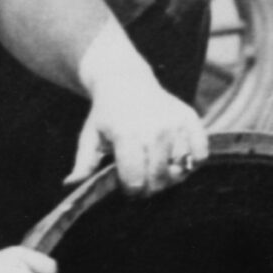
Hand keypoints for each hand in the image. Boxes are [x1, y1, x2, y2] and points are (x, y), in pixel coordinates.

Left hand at [70, 79, 206, 195]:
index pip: (135, 181)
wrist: (125, 80)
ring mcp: (174, 124)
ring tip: (157, 167)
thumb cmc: (106, 113)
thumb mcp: (89, 137)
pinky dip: (192, 162)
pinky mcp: (190, 119)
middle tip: (143, 181)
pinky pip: (201, 154)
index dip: (130, 191)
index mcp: (127, 136)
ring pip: (180, 170)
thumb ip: (83, 164)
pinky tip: (178, 158)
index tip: (127, 187)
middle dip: (150, 187)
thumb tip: (71, 185)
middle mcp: (154, 130)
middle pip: (159, 180)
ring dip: (170, 175)